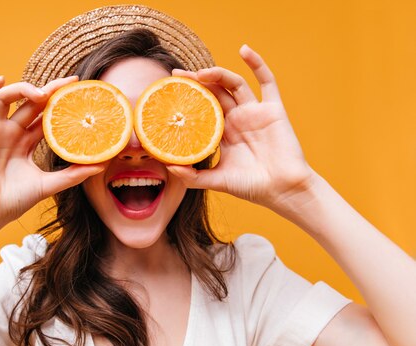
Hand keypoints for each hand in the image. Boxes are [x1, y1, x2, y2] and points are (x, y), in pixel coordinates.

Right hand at [0, 75, 103, 227]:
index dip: (58, 101)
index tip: (78, 90)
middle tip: (68, 83)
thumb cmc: (13, 202)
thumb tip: (101, 164)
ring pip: (4, 97)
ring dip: (22, 89)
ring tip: (41, 93)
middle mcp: (9, 132)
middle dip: (48, 90)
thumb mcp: (48, 185)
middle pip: (28, 102)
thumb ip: (72, 174)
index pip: (44, 115)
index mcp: (25, 142)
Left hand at [169, 45, 314, 210]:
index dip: (187, 99)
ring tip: (200, 72)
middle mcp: (237, 119)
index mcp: (222, 133)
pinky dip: (257, 64)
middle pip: (213, 92)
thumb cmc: (252, 187)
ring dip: (217, 74)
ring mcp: (255, 112)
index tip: (168, 91)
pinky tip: (244, 50)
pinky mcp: (273, 109)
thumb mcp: (216, 181)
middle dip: (195, 82)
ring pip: (233, 84)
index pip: (201, 109)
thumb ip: (192, 176)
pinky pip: (267, 81)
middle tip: (176, 75)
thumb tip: (168, 166)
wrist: (283, 190)